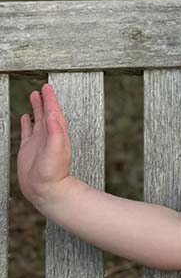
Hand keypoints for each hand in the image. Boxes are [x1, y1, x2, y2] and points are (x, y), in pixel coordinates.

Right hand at [17, 83, 71, 204]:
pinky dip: (27, 123)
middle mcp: (49, 136)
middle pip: (47, 112)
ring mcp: (39, 141)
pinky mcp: (29, 148)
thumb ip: (56, 132)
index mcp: (57, 134)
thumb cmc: (54, 172)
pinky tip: (26, 117)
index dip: (51, 100)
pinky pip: (28, 131)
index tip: (47, 88)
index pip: (54, 112)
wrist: (46, 189)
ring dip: (37, 108)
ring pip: (37, 120)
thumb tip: (52, 114)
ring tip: (34, 95)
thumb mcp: (56, 149)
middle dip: (45, 100)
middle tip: (43, 88)